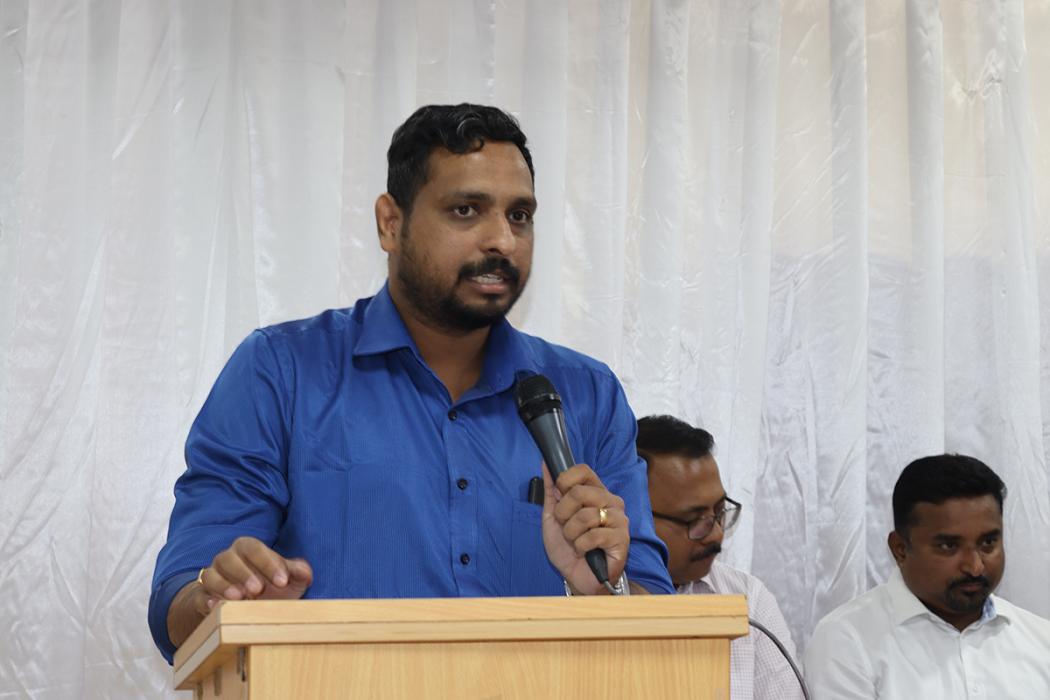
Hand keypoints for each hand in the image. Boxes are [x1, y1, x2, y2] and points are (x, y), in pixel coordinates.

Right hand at [193, 536, 312, 614]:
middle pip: (229, 558)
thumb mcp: (286, 581)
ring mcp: (211, 577)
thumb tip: (305, 572)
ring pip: (211, 575)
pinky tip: (215, 607)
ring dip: (224, 586)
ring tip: (238, 598)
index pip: (254, 548)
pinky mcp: (201, 597)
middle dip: (244, 573)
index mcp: (247, 549)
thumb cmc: (268, 587)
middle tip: (259, 589)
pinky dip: (206, 601)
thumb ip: (297, 573)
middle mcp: (227, 559)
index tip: (283, 581)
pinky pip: (199, 596)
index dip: (268, 563)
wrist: (241, 606)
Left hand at [540, 463, 628, 594]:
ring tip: (575, 542)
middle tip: (566, 526)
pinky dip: (580, 546)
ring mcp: (619, 520)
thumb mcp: (552, 516)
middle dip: (563, 513)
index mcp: (596, 492)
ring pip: (585, 515)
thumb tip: (546, 463)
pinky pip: (593, 536)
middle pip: (579, 492)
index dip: (565, 480)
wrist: (576, 577)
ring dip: (571, 533)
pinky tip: (584, 551)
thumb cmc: (568, 547)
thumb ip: (551, 490)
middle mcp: (611, 502)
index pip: (583, 470)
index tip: (559, 496)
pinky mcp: (621, 539)